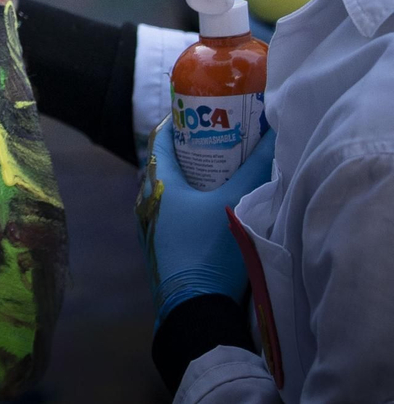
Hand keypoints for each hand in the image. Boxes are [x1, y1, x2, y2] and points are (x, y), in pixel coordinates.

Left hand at [137, 119, 274, 324]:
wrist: (195, 308)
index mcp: (156, 183)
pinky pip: (173, 212)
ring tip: (226, 171)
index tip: (206, 111)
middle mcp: (145, 200)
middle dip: (196, 150)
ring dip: (195, 179)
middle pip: (168, 164)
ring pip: (171, 190)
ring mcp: (149, 226)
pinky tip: (216, 207)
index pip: (161, 139)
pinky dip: (192, 202)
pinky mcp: (159, 246)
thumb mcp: (235, 203)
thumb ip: (255, 168)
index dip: (182, 121)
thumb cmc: (208, 250)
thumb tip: (275, 134)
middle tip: (226, 140)